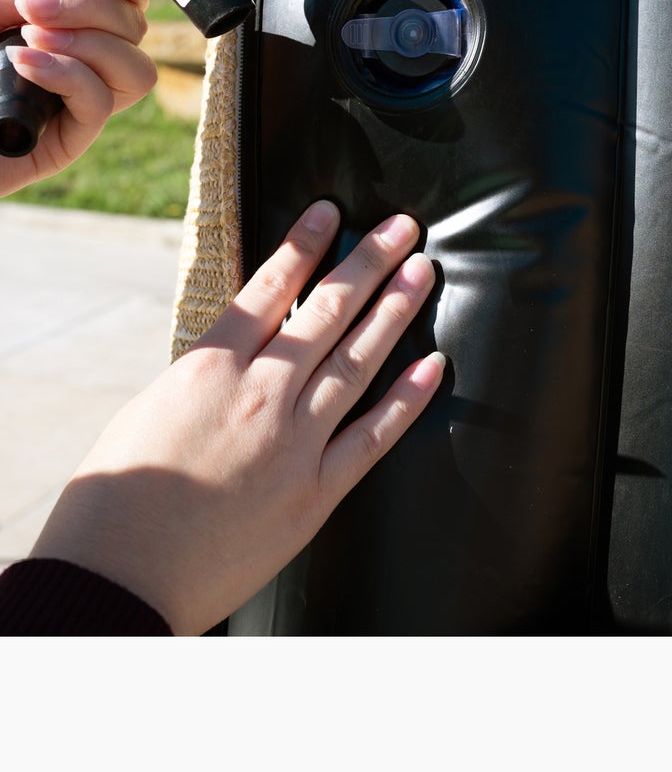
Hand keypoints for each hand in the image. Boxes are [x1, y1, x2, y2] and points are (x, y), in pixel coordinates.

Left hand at [0, 0, 154, 195]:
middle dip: (94, 8)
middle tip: (30, 9)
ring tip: (27, 38)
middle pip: (135, 32)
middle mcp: (77, 67)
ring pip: (135, 72)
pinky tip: (22, 63)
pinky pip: (99, 103)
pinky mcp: (62, 145)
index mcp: (62, 29)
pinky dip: (68, 74)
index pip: (125, 5)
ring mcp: (72, 109)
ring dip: (91, 44)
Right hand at [31, 202, 442, 634]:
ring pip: (358, 361)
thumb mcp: (151, 406)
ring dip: (396, 311)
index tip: (333, 211)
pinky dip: (406, 400)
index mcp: (208, 368)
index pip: (269, 287)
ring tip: (423, 271)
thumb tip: (246, 343)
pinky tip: (433, 366)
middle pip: (327, 312)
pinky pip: (372, 437)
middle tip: (405, 227)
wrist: (118, 580)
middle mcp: (259, 394)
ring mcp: (293, 443)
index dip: (305, 245)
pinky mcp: (315, 493)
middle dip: (370, 262)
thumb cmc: (117, 496)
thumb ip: (207, 371)